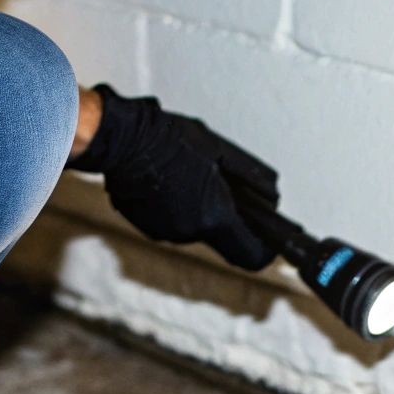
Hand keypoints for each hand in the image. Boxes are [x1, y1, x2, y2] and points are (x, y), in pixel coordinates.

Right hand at [69, 84, 280, 270]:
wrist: (121, 139)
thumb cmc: (169, 139)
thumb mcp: (219, 150)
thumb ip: (250, 176)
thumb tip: (272, 194)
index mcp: (212, 216)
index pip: (251, 254)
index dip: (265, 249)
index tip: (269, 238)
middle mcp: (189, 232)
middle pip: (221, 235)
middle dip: (226, 215)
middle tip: (221, 185)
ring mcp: (165, 232)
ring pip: (194, 227)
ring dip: (198, 207)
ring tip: (188, 174)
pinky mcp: (145, 226)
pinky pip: (170, 222)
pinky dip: (175, 206)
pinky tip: (167, 181)